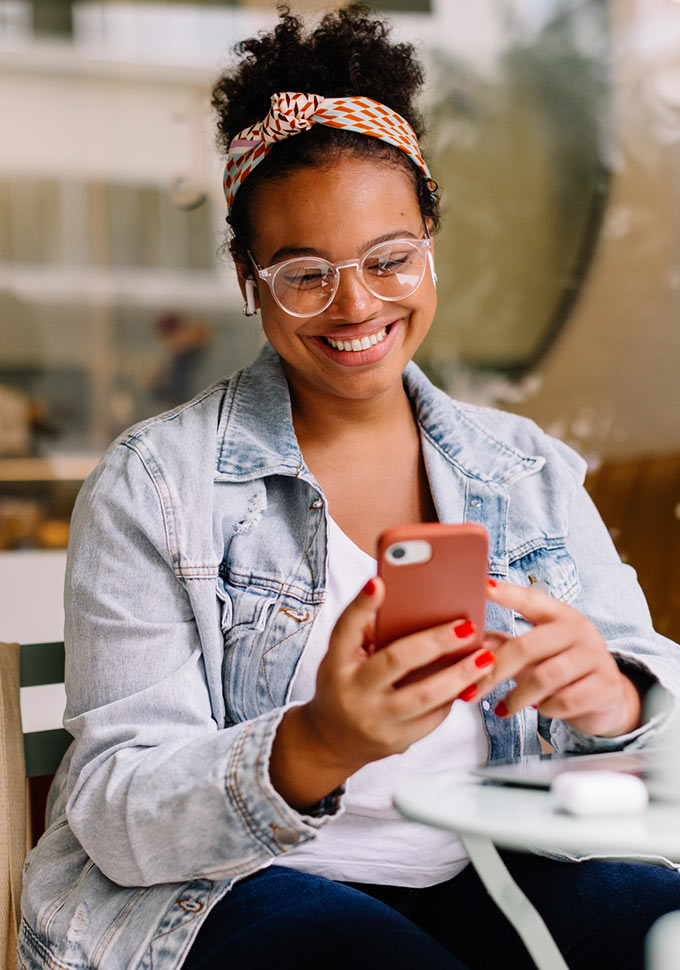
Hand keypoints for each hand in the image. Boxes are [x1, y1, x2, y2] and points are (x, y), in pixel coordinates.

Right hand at [270, 577, 496, 810]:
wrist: (331, 740)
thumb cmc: (344, 684)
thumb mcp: (343, 657)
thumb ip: (368, 632)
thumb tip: (410, 601)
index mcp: (336, 662)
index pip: (346, 629)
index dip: (362, 606)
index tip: (379, 582)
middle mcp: (352, 691)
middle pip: (396, 661)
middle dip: (435, 641)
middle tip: (467, 626)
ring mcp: (375, 720)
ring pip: (423, 696)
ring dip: (459, 675)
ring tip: (485, 656)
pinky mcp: (396, 742)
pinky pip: (432, 718)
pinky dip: (453, 696)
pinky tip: (470, 680)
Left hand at [478, 580, 641, 737]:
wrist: (608, 698)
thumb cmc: (561, 669)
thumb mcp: (534, 653)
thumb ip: (503, 645)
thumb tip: (465, 640)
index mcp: (558, 614)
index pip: (531, 600)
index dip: (507, 593)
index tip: (483, 585)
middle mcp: (578, 630)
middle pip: (527, 646)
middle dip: (495, 671)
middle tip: (471, 691)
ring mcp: (595, 656)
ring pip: (545, 677)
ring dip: (518, 697)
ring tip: (504, 708)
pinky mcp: (605, 685)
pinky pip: (565, 701)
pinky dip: (546, 709)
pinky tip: (540, 710)